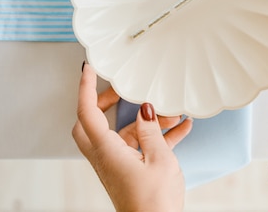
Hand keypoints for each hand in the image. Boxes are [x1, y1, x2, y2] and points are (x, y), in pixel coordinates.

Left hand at [73, 62, 192, 211]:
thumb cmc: (154, 204)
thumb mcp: (159, 159)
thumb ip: (151, 130)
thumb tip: (145, 109)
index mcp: (106, 151)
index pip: (87, 111)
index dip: (86, 87)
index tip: (90, 68)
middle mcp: (106, 157)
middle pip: (92, 122)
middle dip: (105, 102)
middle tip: (122, 89)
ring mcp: (116, 165)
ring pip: (122, 133)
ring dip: (145, 121)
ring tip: (172, 113)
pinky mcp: (128, 172)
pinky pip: (139, 147)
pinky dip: (156, 136)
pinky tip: (180, 129)